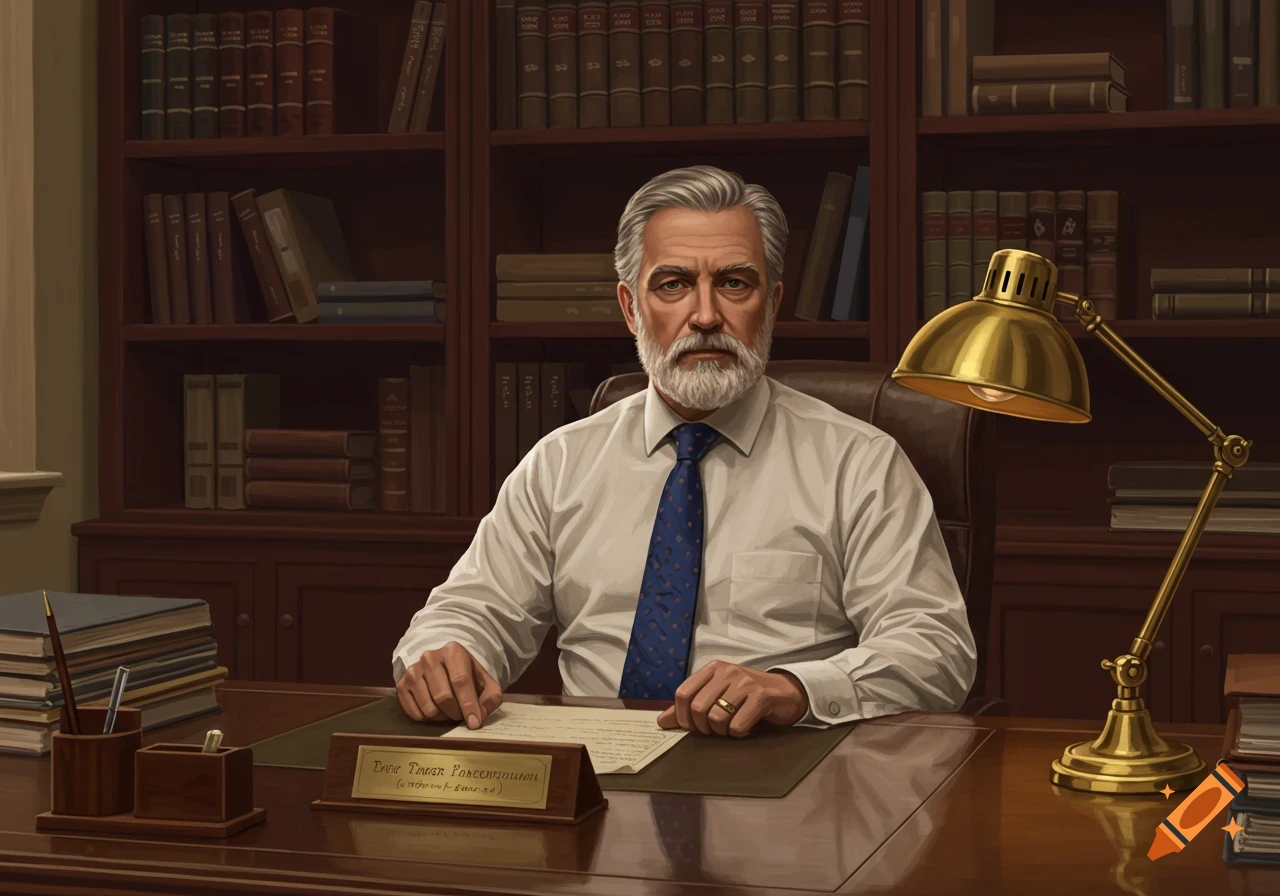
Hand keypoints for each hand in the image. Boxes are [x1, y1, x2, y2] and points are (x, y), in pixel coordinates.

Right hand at [396, 641, 502, 728]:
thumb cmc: (466, 675)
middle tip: (461, 715)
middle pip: (444, 697)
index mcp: (453, 651)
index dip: (468, 705)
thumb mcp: (485, 682)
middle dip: (456, 713)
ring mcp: (413, 671)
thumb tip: (478, 718)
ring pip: (429, 708)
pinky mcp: (401, 685)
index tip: (474, 723)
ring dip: (442, 717)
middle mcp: (430, 658)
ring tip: (448, 711)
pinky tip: (435, 710)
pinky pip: (414, 713)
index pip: (461, 681)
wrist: (442, 665)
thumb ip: (489, 699)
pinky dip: (427, 719)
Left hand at [656, 661, 808, 736]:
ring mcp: (745, 683)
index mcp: (712, 668)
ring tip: (731, 727)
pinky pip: (737, 725)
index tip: (692, 727)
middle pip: (697, 709)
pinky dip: (739, 733)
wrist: (785, 692)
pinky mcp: (761, 697)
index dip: (682, 716)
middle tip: (715, 730)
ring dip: (721, 732)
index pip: (683, 693)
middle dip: (703, 728)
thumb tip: (661, 721)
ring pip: (716, 718)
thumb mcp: (717, 694)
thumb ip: (689, 706)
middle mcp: (727, 671)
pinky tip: (746, 726)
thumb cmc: (747, 695)